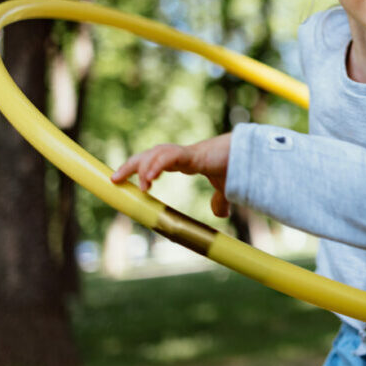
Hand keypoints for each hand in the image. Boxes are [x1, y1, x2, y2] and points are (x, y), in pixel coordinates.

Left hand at [110, 133, 232, 217]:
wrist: (252, 158)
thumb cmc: (238, 168)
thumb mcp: (225, 189)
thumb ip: (219, 200)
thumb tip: (219, 214)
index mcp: (186, 159)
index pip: (156, 160)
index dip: (140, 168)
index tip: (123, 179)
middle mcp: (183, 154)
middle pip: (149, 154)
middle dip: (131, 165)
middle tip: (114, 180)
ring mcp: (187, 152)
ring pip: (155, 153)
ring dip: (142, 168)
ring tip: (139, 187)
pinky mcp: (193, 153)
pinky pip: (168, 156)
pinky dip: (156, 166)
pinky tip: (149, 179)